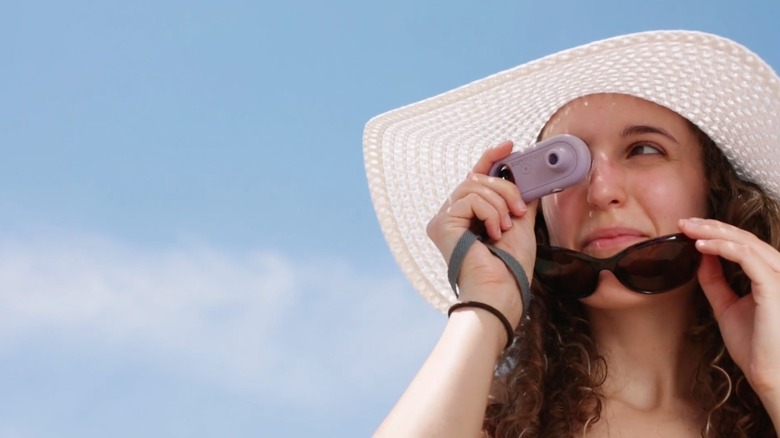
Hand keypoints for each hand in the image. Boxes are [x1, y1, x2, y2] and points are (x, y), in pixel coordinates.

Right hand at [427, 141, 537, 325]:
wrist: (501, 292)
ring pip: (473, 185)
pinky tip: (492, 234)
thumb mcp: (521, 224)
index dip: (491, 158)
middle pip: (476, 177)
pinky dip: (489, 213)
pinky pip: (469, 199)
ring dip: (499, 202)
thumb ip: (520, 199)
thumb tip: (530, 176)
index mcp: (468, 215)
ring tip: (506, 226)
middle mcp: (451, 215)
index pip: (476, 175)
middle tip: (519, 209)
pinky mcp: (442, 223)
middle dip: (504, 187)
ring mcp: (444, 219)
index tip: (511, 145)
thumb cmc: (510, 268)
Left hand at [679, 218, 779, 405]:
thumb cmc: (755, 346)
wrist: (768, 376)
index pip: (743, 244)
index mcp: (768, 276)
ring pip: (747, 243)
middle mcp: (777, 273)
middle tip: (684, 221)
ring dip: (715, 232)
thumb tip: (701, 257)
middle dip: (712, 226)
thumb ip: (715, 281)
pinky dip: (724, 248)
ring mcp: (778, 279)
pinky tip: (702, 246)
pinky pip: (749, 258)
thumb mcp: (726, 306)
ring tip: (690, 229)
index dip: (716, 232)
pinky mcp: (774, 287)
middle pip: (744, 238)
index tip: (688, 228)